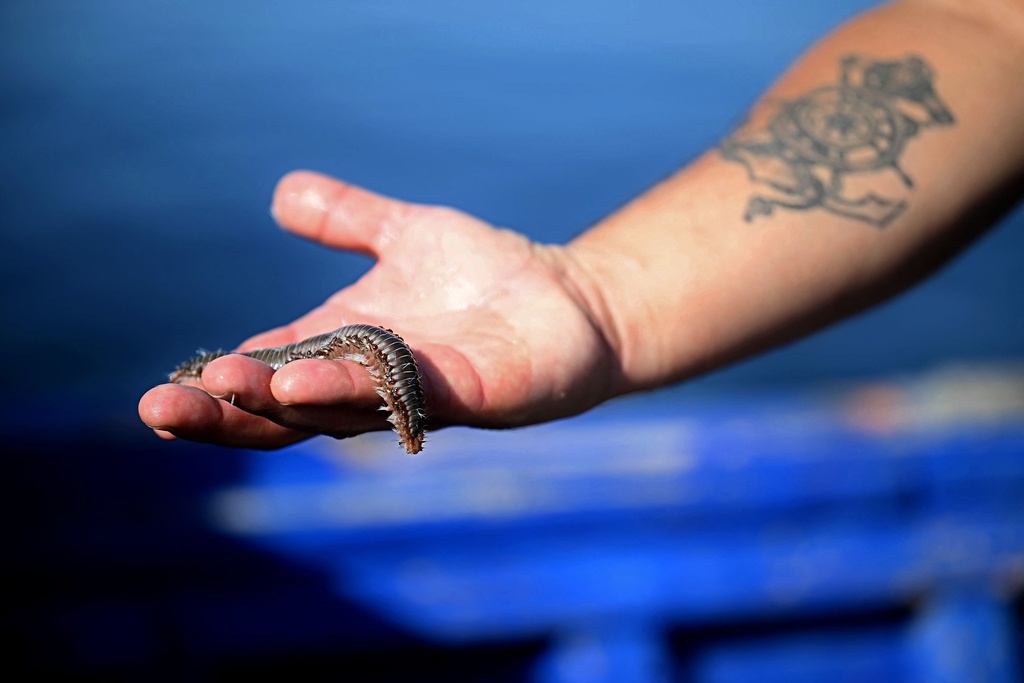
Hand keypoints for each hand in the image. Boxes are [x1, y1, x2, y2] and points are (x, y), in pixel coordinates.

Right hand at [139, 171, 619, 448]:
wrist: (569, 297)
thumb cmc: (484, 275)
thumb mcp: (404, 234)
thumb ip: (347, 219)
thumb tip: (282, 194)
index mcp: (342, 350)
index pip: (265, 378)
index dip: (215, 389)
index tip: (162, 392)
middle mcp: (370, 384)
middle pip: (283, 414)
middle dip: (223, 415)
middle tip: (160, 409)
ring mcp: (417, 395)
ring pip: (335, 412)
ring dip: (279, 402)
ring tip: (229, 387)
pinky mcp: (470, 395)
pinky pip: (404, 396)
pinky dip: (356, 391)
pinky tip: (313, 380)